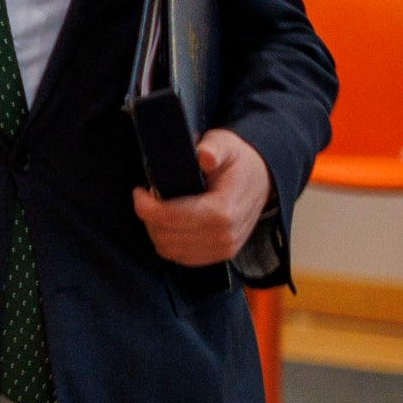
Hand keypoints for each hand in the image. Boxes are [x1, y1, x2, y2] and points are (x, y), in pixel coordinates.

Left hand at [134, 129, 272, 268]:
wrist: (262, 182)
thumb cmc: (238, 163)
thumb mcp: (226, 145)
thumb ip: (214, 148)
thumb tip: (205, 156)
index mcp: (224, 210)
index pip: (172, 218)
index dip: (147, 207)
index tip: (140, 191)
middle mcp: (224, 236)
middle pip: (166, 236)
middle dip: (149, 217)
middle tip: (148, 197)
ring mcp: (223, 249)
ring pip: (169, 249)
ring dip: (156, 230)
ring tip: (158, 208)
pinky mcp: (219, 256)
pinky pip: (180, 258)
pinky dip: (168, 242)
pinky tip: (168, 223)